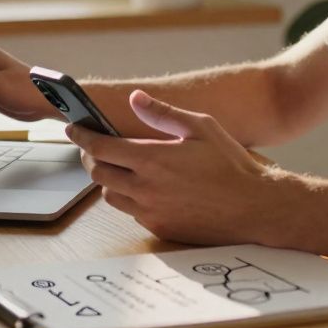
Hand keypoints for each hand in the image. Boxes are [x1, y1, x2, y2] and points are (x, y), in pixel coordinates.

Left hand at [67, 89, 285, 244]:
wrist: (254, 207)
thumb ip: (163, 112)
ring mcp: (151, 211)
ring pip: (110, 196)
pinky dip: (130, 198)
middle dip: (90, 158)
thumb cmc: (230, 163)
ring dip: (108, 180)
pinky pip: (132, 212)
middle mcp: (145, 188)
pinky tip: (145, 188)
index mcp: (152, 159)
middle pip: (98, 173)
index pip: (100, 147)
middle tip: (95, 147)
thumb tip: (134, 98)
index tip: (74, 128)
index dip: (82, 136)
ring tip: (120, 167)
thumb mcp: (200, 127)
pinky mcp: (159, 228)